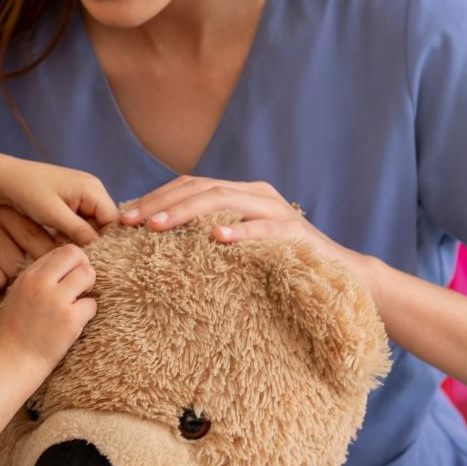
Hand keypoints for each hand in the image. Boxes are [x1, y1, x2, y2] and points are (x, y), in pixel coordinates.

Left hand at [0, 157, 137, 244]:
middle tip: (77, 254)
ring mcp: (82, 194)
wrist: (6, 178)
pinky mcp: (71, 200)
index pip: (113, 220)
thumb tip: (100, 247)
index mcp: (93, 189)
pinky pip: (80, 220)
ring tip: (64, 245)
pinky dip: (71, 231)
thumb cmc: (29, 192)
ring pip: (92, 223)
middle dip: (92, 239)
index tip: (92, 256)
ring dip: (80, 236)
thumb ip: (79, 230)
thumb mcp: (54, 214)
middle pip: (104, 222)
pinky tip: (57, 239)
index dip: (106, 240)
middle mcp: (92, 189)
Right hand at [0, 206, 52, 305]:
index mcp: (2, 206)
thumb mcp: (27, 247)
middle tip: (4, 276)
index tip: (40, 276)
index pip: (37, 241)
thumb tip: (89, 242)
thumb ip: (52, 240)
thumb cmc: (2, 266)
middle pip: (14, 265)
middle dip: (14, 281)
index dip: (43, 268)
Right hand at [0, 244, 96, 372]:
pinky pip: (92, 304)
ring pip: (88, 274)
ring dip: (88, 288)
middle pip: (75, 254)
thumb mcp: (19, 295)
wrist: (13, 362)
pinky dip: (87, 314)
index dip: (71, 263)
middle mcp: (40, 283)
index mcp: (28, 276)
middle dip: (84, 267)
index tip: (70, 278)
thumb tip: (65, 265)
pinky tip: (74, 323)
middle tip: (81, 286)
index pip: (60, 251)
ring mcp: (56, 300)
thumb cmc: (16, 332)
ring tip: (78, 303)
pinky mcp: (70, 320)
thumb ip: (38, 278)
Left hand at [127, 176, 381, 300]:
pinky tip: (217, 239)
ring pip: (225, 200)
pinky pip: (264, 228)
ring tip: (159, 227)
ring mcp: (277, 210)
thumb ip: (209, 235)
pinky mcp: (296, 232)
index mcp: (241, 193)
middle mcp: (257, 194)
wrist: (342, 279)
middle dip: (161, 203)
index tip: (124, 217)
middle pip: (201, 187)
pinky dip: (240, 232)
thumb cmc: (281, 266)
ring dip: (187, 212)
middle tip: (130, 222)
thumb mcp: (240, 246)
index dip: (156, 197)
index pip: (190, 185)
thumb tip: (159, 240)